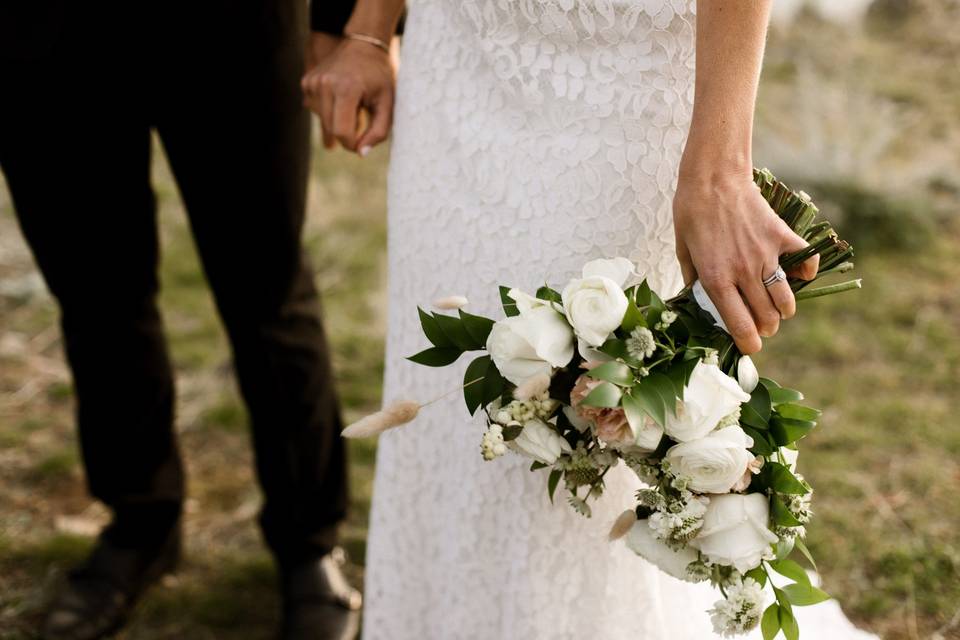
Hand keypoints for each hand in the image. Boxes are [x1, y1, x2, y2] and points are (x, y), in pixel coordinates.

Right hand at [301, 38, 395, 154]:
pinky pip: (316, 110)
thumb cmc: (380, 77)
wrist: (365, 45)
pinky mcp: (306, 82)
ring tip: (353, 104)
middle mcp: (325, 83)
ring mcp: (312, 82)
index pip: (342, 131)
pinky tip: (341, 98)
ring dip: (338, 121)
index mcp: (346, 88)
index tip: (364, 141)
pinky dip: (329, 110)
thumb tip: (361, 154)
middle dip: (347, 134)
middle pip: (331, 128)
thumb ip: (379, 132)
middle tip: (362, 121)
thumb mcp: (388, 104)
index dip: (353, 144)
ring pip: (323, 121)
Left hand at [673, 172, 818, 353]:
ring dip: (784, 309)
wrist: (713, 177)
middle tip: (763, 326)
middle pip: (767, 317)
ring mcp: (766, 254)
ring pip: (786, 298)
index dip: (748, 342)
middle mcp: (744, 271)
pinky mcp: (781, 236)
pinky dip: (805, 271)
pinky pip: (804, 261)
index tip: (751, 346)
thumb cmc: (691, 212)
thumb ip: (692, 278)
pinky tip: (798, 273)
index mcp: (716, 279)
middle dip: (766, 328)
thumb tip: (696, 298)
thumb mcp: (682, 249)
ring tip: (779, 308)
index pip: (739, 324)